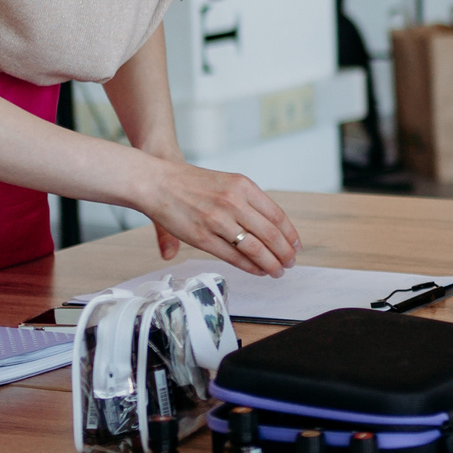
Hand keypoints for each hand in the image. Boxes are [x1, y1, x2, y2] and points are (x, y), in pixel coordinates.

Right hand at [137, 155, 299, 276]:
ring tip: (278, 271)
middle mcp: (233, 201)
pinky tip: (258, 271)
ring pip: (254, 248)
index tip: (296, 245)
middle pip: (270, 233)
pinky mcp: (202, 236)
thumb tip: (268, 228)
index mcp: (243, 185)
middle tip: (291, 262)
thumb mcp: (226, 182)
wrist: (157, 181)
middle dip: (284, 252)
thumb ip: (247, 204)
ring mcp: (218, 220)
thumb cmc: (191, 182)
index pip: (276, 214)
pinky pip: (233, 256)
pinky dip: (250, 266)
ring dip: (270, 263)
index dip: (289, 233)